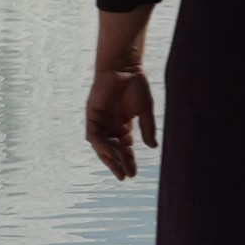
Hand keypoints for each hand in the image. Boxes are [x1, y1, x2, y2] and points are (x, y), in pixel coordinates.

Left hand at [85, 62, 153, 180]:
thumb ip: (148, 128)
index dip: (129, 161)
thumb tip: (152, 147)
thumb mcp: (145, 111)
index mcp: (123, 125)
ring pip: (101, 146)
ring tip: (119, 169)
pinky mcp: (92, 115)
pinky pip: (94, 135)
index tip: (134, 174)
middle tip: (125, 177)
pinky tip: (111, 152)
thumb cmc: (136, 86)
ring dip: (109, 157)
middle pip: (112, 150)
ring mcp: (100, 121)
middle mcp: (110, 126)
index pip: (124, 148)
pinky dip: (101, 144)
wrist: (125, 67)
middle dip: (118, 164)